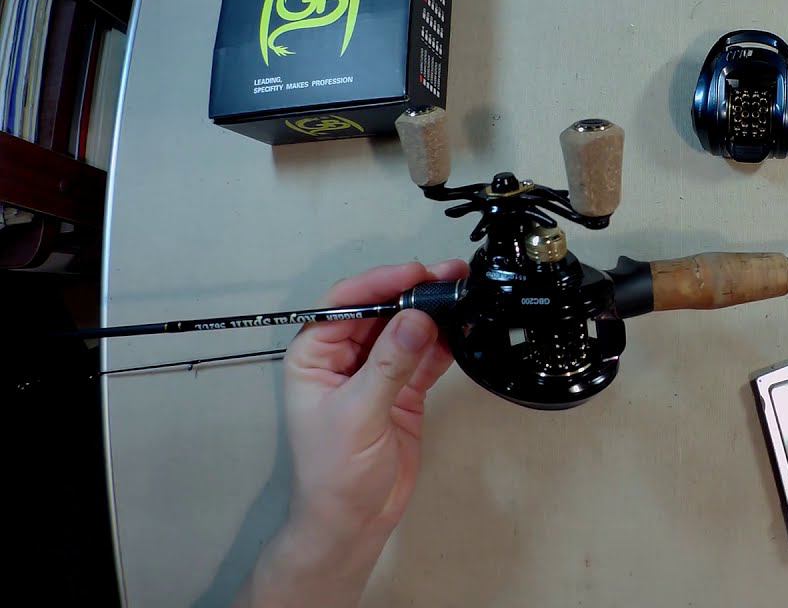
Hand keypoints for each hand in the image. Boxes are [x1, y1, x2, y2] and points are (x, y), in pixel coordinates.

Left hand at [237, 260, 467, 607]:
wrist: (352, 522)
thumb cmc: (334, 473)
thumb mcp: (358, 414)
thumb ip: (389, 365)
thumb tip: (416, 319)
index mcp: (315, 355)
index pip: (345, 304)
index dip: (379, 283)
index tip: (414, 273)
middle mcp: (344, 357)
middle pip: (380, 310)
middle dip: (413, 291)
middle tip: (448, 276)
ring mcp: (377, 373)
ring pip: (407, 329)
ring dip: (434, 312)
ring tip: (463, 292)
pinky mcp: (404, 390)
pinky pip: (426, 356)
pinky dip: (445, 342)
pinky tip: (464, 327)